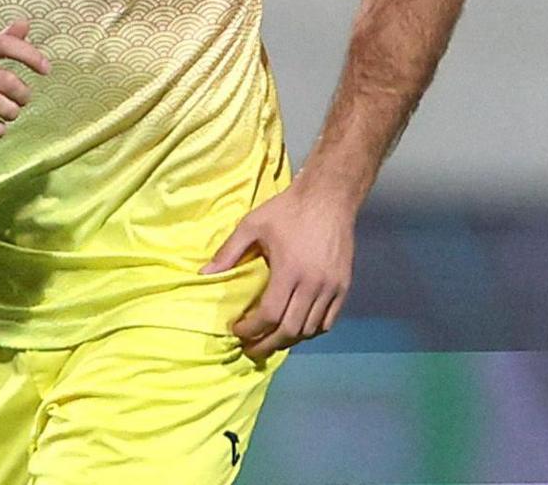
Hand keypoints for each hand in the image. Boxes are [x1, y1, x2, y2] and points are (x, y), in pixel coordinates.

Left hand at [201, 180, 357, 360]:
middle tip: (251, 350)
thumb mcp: (252, 225)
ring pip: (311, 329)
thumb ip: (228, 252)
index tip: (238, 332)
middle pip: (290, 330)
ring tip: (271, 341)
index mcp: (290, 271)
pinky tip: (296, 329)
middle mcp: (313, 285)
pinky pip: (329, 321)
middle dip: (268, 345)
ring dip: (289, 340)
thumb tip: (204, 275)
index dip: (252, 330)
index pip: (269, 315)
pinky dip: (312, 331)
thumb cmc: (287, 210)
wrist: (329, 198)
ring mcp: (332, 287)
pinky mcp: (344, 286)